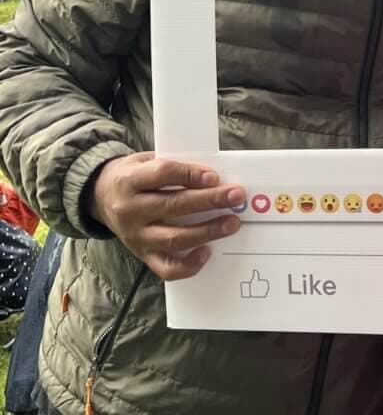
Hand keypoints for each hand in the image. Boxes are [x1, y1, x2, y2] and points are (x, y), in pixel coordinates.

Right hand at [86, 152, 245, 280]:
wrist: (100, 196)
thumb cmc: (134, 175)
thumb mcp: (147, 160)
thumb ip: (174, 166)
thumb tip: (214, 176)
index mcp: (130, 180)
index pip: (162, 174)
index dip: (189, 175)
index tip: (214, 176)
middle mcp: (130, 210)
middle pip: (173, 206)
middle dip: (209, 201)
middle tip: (236, 195)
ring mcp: (135, 236)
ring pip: (173, 238)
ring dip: (207, 231)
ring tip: (232, 223)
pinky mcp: (141, 255)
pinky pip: (165, 268)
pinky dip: (188, 265)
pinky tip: (208, 253)